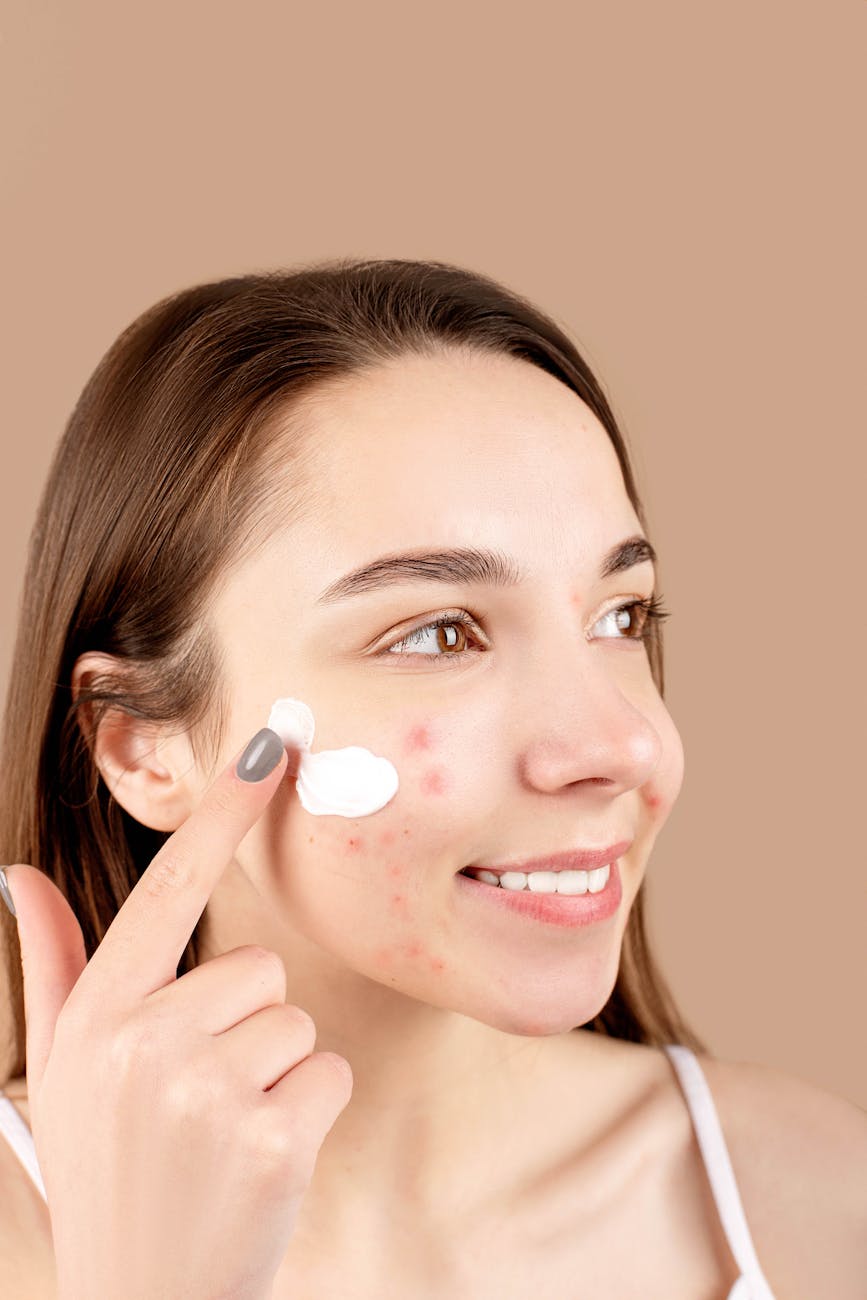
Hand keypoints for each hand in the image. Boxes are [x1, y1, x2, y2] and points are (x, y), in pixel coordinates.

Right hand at [6, 726, 352, 1299]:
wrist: (141, 1299)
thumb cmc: (109, 1171)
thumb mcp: (61, 1068)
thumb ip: (51, 964)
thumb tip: (18, 875)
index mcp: (97, 1014)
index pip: (170, 886)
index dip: (223, 810)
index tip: (268, 743)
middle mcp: (144, 1042)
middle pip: (259, 967)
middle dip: (245, 1024)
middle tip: (201, 1096)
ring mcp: (206, 1090)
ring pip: (296, 1017)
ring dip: (276, 1069)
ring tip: (223, 1129)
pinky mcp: (270, 1136)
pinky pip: (328, 1069)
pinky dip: (309, 1110)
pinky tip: (259, 1157)